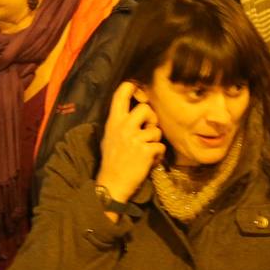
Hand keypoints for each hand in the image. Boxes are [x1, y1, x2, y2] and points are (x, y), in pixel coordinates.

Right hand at [97, 82, 163, 203]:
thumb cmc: (111, 160)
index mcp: (113, 122)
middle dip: (151, 119)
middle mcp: (124, 127)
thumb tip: (133, 109)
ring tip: (146, 150)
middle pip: (146, 108)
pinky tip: (149, 160)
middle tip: (148, 129)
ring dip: (155, 141)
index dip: (131, 86)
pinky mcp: (145, 151)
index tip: (137, 87)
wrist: (112, 183)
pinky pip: (160, 146)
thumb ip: (120, 123)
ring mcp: (135, 138)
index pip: (121, 95)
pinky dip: (158, 155)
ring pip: (156, 130)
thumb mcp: (109, 137)